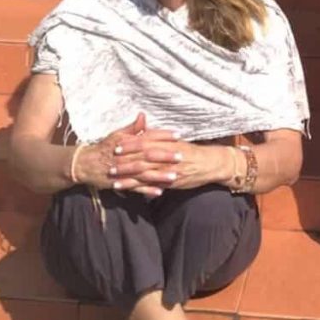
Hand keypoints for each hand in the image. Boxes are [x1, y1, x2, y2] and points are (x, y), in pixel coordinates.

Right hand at [72, 113, 180, 195]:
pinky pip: (136, 188)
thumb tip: (143, 116)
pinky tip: (160, 191)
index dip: (163, 135)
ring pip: (144, 173)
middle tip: (181, 155)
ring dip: (160, 175)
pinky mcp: (121, 183)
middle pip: (148, 155)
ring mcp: (124, 170)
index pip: (147, 137)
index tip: (178, 135)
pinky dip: (147, 190)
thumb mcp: (117, 135)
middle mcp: (127, 156)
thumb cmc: (104, 148)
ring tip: (175, 176)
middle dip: (165, 155)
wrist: (85, 164)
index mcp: (127, 142)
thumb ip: (133, 128)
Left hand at [111, 138, 235, 194]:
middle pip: (142, 159)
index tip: (116, 145)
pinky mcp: (170, 183)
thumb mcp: (176, 141)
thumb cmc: (192, 151)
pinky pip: (153, 186)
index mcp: (167, 144)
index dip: (130, 145)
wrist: (210, 164)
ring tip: (114, 178)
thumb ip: (159, 136)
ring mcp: (169, 171)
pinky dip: (140, 188)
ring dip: (128, 176)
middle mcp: (167, 157)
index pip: (146, 143)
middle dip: (125, 161)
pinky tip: (128, 190)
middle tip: (109, 162)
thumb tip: (144, 128)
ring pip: (145, 174)